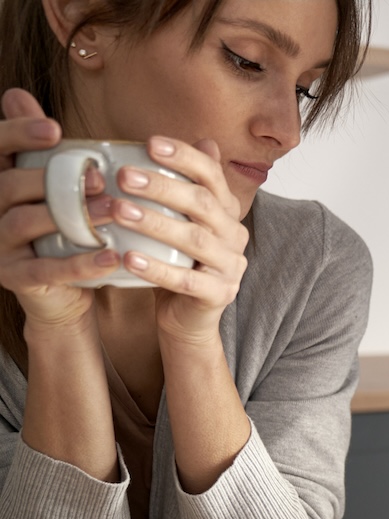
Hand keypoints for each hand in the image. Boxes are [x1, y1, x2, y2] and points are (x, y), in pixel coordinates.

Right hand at [0, 88, 117, 329]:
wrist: (62, 292)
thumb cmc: (63, 230)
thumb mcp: (53, 187)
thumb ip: (43, 148)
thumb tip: (15, 93)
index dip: (18, 134)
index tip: (55, 129)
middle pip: (11, 185)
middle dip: (56, 179)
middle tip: (102, 179)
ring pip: (27, 222)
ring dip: (72, 215)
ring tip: (113, 211)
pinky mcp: (16, 277)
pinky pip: (48, 269)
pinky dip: (81, 263)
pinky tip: (111, 256)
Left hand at [107, 135, 248, 344]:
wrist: (190, 315)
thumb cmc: (178, 261)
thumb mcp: (183, 219)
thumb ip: (189, 184)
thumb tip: (205, 140)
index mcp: (227, 211)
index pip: (212, 174)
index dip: (184, 156)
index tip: (150, 143)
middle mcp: (235, 234)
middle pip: (202, 203)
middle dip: (162, 186)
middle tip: (123, 177)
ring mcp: (231, 266)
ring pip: (194, 239)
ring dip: (155, 223)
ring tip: (119, 211)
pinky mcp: (220, 294)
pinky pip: (186, 280)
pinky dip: (156, 269)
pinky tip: (128, 258)